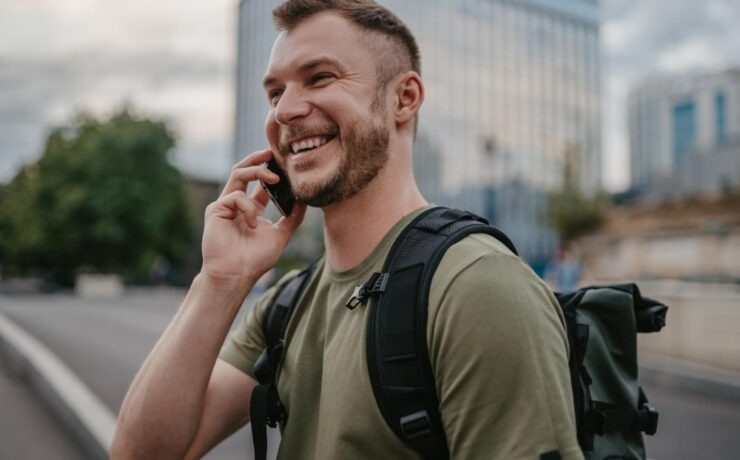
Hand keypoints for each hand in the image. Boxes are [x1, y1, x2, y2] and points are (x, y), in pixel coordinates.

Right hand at [200, 149, 305, 288]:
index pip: (260, 183)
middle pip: (245, 171)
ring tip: (274, 178)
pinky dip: (248, 207)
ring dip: (256, 170)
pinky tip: (254, 224)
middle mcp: (237, 204)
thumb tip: (305, 201)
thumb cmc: (255, 260)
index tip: (286, 164)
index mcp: (252, 209)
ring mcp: (225, 206)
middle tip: (273, 153)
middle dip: (258, 159)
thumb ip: (292, 218)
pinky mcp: (215, 210)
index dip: (271, 171)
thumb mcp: (281, 236)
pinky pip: (235, 196)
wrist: (236, 275)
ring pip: (237, 174)